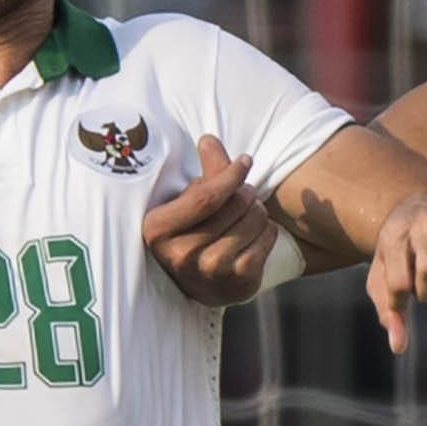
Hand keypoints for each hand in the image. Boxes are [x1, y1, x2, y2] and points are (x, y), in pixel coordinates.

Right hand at [143, 135, 281, 305]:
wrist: (204, 286)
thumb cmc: (194, 233)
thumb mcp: (189, 202)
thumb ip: (204, 171)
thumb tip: (209, 139)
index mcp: (158, 230)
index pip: (205, 197)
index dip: (230, 175)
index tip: (245, 161)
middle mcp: (181, 255)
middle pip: (234, 204)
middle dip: (246, 192)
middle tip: (244, 194)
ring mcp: (210, 271)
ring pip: (254, 218)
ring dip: (258, 210)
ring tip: (248, 215)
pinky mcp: (239, 282)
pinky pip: (267, 236)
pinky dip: (268, 229)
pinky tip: (257, 233)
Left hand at [366, 191, 426, 353]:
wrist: (425, 207)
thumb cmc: (401, 250)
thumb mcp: (384, 274)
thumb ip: (388, 311)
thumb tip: (398, 347)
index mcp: (395, 234)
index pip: (398, 281)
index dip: (399, 303)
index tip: (401, 301)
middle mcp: (425, 221)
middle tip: (423, 292)